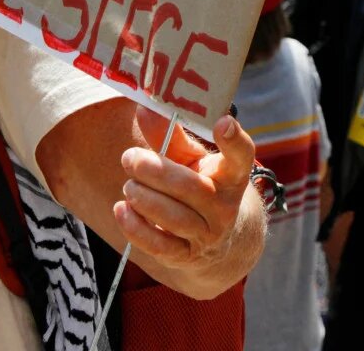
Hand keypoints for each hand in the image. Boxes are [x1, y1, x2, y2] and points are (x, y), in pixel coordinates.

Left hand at [115, 108, 261, 277]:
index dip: (233, 139)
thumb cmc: (199, 187)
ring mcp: (208, 235)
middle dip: (154, 171)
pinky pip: (158, 245)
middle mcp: (225, 206)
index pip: (241, 156)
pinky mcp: (187, 256)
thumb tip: (144, 107)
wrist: (217, 243)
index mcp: (232, 175)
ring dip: (143, 198)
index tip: (222, 121)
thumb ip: (170, 135)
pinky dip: (135, 227)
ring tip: (128, 185)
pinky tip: (121, 209)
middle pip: (190, 187)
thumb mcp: (191, 160)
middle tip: (130, 158)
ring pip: (172, 217)